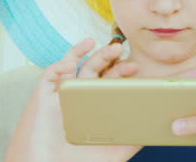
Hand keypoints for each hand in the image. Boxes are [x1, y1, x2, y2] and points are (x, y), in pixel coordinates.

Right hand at [32, 37, 141, 161]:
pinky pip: (50, 75)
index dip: (121, 72)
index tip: (136, 69)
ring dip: (85, 53)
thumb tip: (153, 126)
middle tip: (121, 51)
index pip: (108, 82)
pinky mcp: (43, 98)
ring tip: (99, 44)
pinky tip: (73, 59)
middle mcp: (78, 98)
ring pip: (72, 67)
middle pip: (93, 71)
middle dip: (107, 59)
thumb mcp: (115, 151)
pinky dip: (60, 64)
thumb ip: (132, 139)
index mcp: (94, 106)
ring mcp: (60, 96)